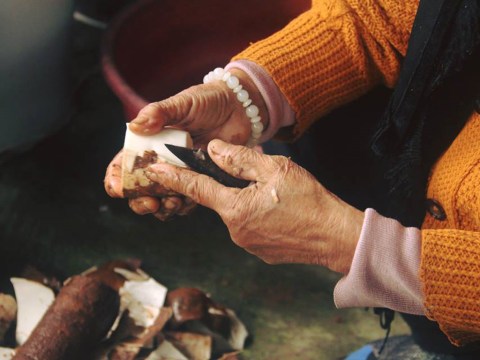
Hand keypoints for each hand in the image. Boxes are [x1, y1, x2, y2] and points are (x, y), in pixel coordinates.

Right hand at [111, 69, 266, 218]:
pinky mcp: (202, 180)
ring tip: (171, 202)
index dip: (117, 178)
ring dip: (162, 207)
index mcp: (151, 142)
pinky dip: (184, 206)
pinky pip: (189, 199)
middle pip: (141, 188)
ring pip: (163, 198)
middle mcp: (163, 160)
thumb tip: (135, 127)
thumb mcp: (181, 103)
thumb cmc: (208, 100)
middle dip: (139, 200)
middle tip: (149, 202)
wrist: (239, 107)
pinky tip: (186, 202)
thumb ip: (159, 113)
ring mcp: (183, 172)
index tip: (118, 188)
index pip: (125, 163)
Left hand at [144, 140, 364, 273]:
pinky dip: (259, 215)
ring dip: (248, 200)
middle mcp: (235, 230)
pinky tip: (280, 211)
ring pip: (238, 212)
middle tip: (259, 176)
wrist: (335, 236)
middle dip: (232, 184)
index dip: (173, 177)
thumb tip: (214, 149)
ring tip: (277, 195)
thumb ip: (240, 159)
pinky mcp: (261, 252)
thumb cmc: (309, 200)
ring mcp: (248, 244)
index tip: (153, 169)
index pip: (196, 188)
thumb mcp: (275, 169)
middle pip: (222, 199)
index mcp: (235, 208)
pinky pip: (251, 227)